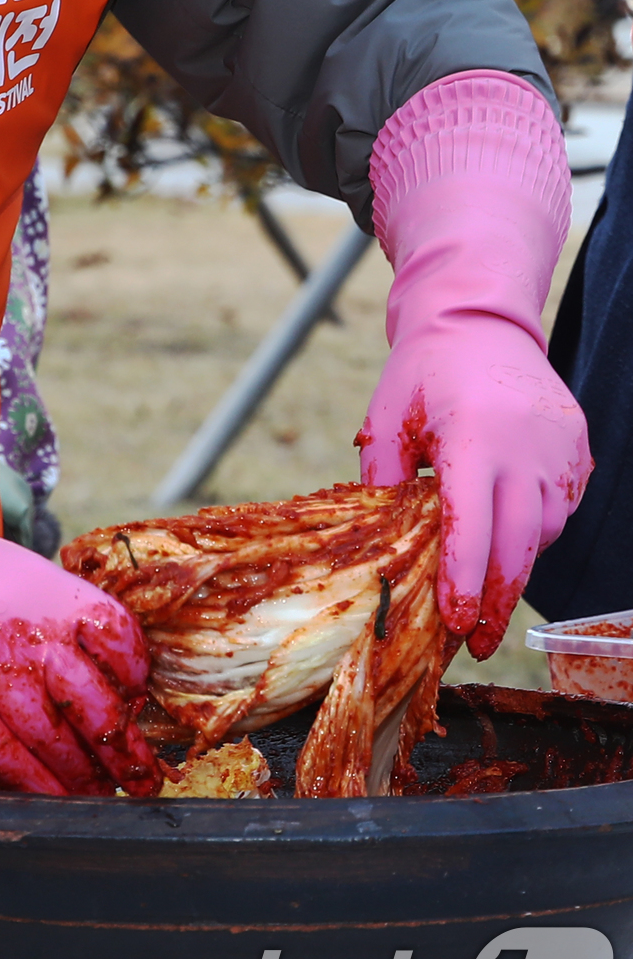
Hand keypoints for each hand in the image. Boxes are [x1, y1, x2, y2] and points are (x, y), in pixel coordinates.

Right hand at [0, 590, 159, 799]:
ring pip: (52, 739)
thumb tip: (107, 673)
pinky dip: (33, 782)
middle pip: (92, 703)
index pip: (117, 639)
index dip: (134, 676)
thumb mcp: (20, 573)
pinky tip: (53, 796)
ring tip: (100, 793)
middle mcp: (26, 632)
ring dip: (82, 775)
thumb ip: (61, 617)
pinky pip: (2, 756)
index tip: (136, 699)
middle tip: (139, 775)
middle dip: (122, 749)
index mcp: (50, 592)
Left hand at [359, 313, 590, 657]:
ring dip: (517, 562)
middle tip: (476, 640)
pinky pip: (562, 505)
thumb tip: (381, 541)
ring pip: (545, 530)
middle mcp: (524, 447)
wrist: (479, 319)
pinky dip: (537, 528)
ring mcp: (558, 447)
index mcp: (471, 439)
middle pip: (519, 544)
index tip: (455, 623)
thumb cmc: (423, 370)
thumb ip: (382, 478)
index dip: (464, 580)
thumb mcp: (386, 417)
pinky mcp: (577, 446)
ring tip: (486, 584)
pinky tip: (510, 535)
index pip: (472, 526)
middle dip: (497, 600)